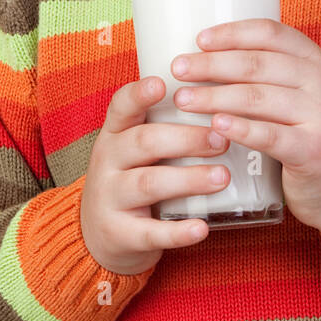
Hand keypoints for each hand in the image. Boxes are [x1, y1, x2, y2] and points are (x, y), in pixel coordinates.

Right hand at [80, 76, 232, 274]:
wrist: (98, 236)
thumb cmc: (131, 179)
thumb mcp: (134, 149)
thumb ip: (163, 126)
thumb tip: (221, 99)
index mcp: (114, 134)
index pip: (121, 106)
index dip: (139, 94)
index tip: (162, 84)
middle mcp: (107, 162)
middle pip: (144, 142)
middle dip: (186, 139)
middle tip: (222, 139)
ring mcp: (110, 199)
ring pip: (148, 184)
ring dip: (188, 179)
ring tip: (222, 177)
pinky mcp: (120, 235)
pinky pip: (150, 233)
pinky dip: (177, 232)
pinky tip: (202, 228)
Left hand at [169, 18, 320, 240]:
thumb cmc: (310, 133)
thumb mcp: (301, 93)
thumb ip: (268, 76)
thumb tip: (203, 60)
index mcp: (312, 59)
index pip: (269, 32)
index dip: (231, 33)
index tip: (199, 39)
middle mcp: (319, 81)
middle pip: (256, 63)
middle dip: (211, 64)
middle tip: (178, 68)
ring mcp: (319, 115)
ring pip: (257, 97)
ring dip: (214, 96)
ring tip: (183, 99)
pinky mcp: (313, 150)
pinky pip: (270, 136)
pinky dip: (240, 129)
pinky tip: (215, 125)